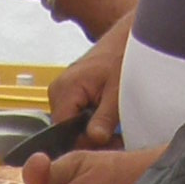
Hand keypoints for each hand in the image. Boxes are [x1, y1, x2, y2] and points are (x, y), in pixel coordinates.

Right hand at [47, 18, 130, 142]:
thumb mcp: (118, 92)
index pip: (63, 130)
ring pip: (70, 122)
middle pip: (65, 128)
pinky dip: (89, 117)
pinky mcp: (70, 90)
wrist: (126, 38)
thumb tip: (94, 140)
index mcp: (65, 89)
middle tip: (113, 138)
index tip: (104, 145)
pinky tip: (105, 115)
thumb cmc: (122, 57)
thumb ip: (105, 118)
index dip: (83, 142)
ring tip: (112, 124)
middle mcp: (58, 89)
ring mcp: (62, 89)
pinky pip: (75, 112)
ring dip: (89, 127)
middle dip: (87, 136)